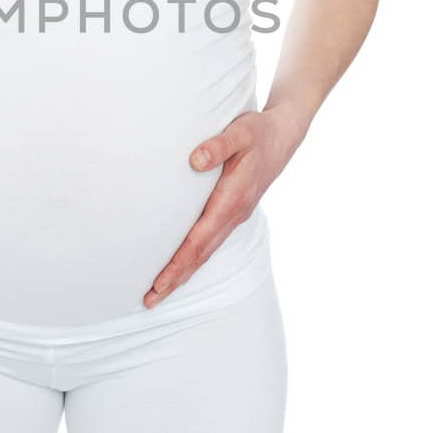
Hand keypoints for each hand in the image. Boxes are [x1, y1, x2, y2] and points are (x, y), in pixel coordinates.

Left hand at [143, 108, 301, 308]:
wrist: (283, 136)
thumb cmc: (258, 132)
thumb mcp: (240, 132)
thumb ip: (217, 146)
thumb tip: (193, 161)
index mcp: (232, 200)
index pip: (199, 240)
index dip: (177, 263)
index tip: (158, 283)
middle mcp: (233, 214)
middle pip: (200, 255)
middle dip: (175, 278)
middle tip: (149, 301)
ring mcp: (234, 216)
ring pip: (206, 252)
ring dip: (183, 273)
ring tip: (159, 292)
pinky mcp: (233, 213)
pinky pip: (210, 242)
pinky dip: (194, 258)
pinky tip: (181, 264)